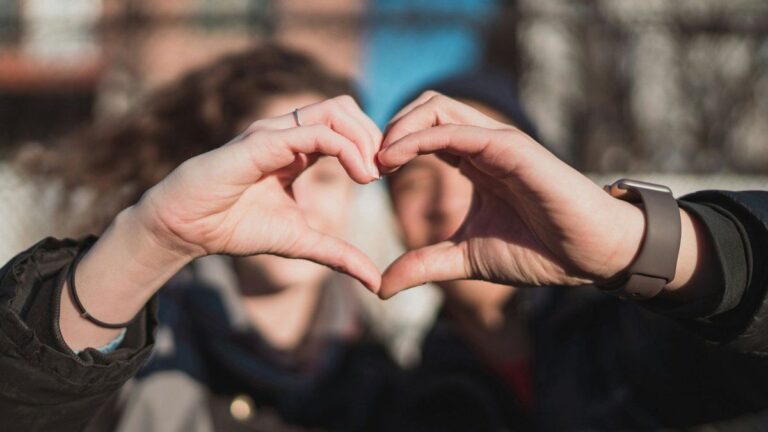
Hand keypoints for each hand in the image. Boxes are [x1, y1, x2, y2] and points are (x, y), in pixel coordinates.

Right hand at [136, 95, 382, 291]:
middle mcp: (287, 132)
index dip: (372, 144)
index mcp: (297, 148)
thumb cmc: (236, 227)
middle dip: (374, 135)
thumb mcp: (301, 242)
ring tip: (372, 174)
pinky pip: (314, 132)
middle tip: (386, 171)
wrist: (187, 229)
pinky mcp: (262, 142)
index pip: (345, 125)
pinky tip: (359, 176)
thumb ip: (339, 255)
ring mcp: (274, 133)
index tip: (388, 176)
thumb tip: (376, 283)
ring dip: (363, 138)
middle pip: (345, 107)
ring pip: (335, 110)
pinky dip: (346, 149)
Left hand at [377, 92, 645, 297]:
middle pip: (426, 107)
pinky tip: (395, 158)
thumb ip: (424, 265)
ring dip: (399, 126)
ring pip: (438, 107)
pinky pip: (458, 130)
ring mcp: (498, 141)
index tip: (366, 175)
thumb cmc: (537, 251)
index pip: (423, 131)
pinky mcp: (512, 148)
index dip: (390, 145)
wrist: (588, 256)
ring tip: (377, 160)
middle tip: (367, 164)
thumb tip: (381, 286)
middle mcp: (483, 144)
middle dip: (389, 127)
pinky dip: (420, 137)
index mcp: (473, 161)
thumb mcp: (465, 258)